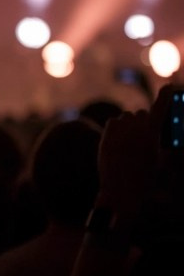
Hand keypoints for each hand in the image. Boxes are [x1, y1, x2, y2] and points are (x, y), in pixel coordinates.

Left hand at [95, 84, 177, 218]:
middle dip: (145, 121)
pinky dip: (117, 127)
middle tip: (143, 136)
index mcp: (152, 132)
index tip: (168, 86)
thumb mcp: (160, 160)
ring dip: (130, 124)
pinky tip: (119, 140)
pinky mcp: (106, 132)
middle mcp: (136, 127)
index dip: (165, 96)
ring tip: (129, 143)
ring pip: (127, 117)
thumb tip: (167, 138)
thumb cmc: (145, 177)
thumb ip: (163, 144)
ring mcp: (119, 128)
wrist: (121, 188)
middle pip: (142, 114)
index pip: (160, 108)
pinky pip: (114, 122)